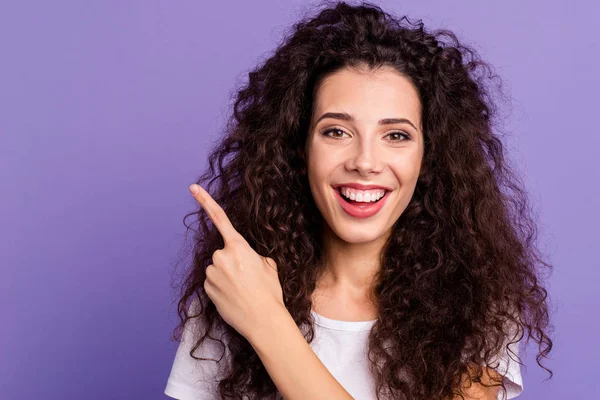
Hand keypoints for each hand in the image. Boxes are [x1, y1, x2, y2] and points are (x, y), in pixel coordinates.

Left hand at [189, 183, 284, 339]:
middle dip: (233, 262)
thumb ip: (252, 254)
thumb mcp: (269, 265)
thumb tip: (244, 258)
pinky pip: (213, 282)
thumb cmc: (270, 291)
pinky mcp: (206, 289)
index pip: (220, 218)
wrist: (263, 320)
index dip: (205, 200)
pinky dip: (221, 288)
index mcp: (238, 246)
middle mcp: (220, 256)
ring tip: (243, 290)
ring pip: (217, 269)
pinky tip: (234, 297)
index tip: (193, 188)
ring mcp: (211, 273)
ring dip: (226, 276)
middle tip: (249, 278)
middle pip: (223, 253)